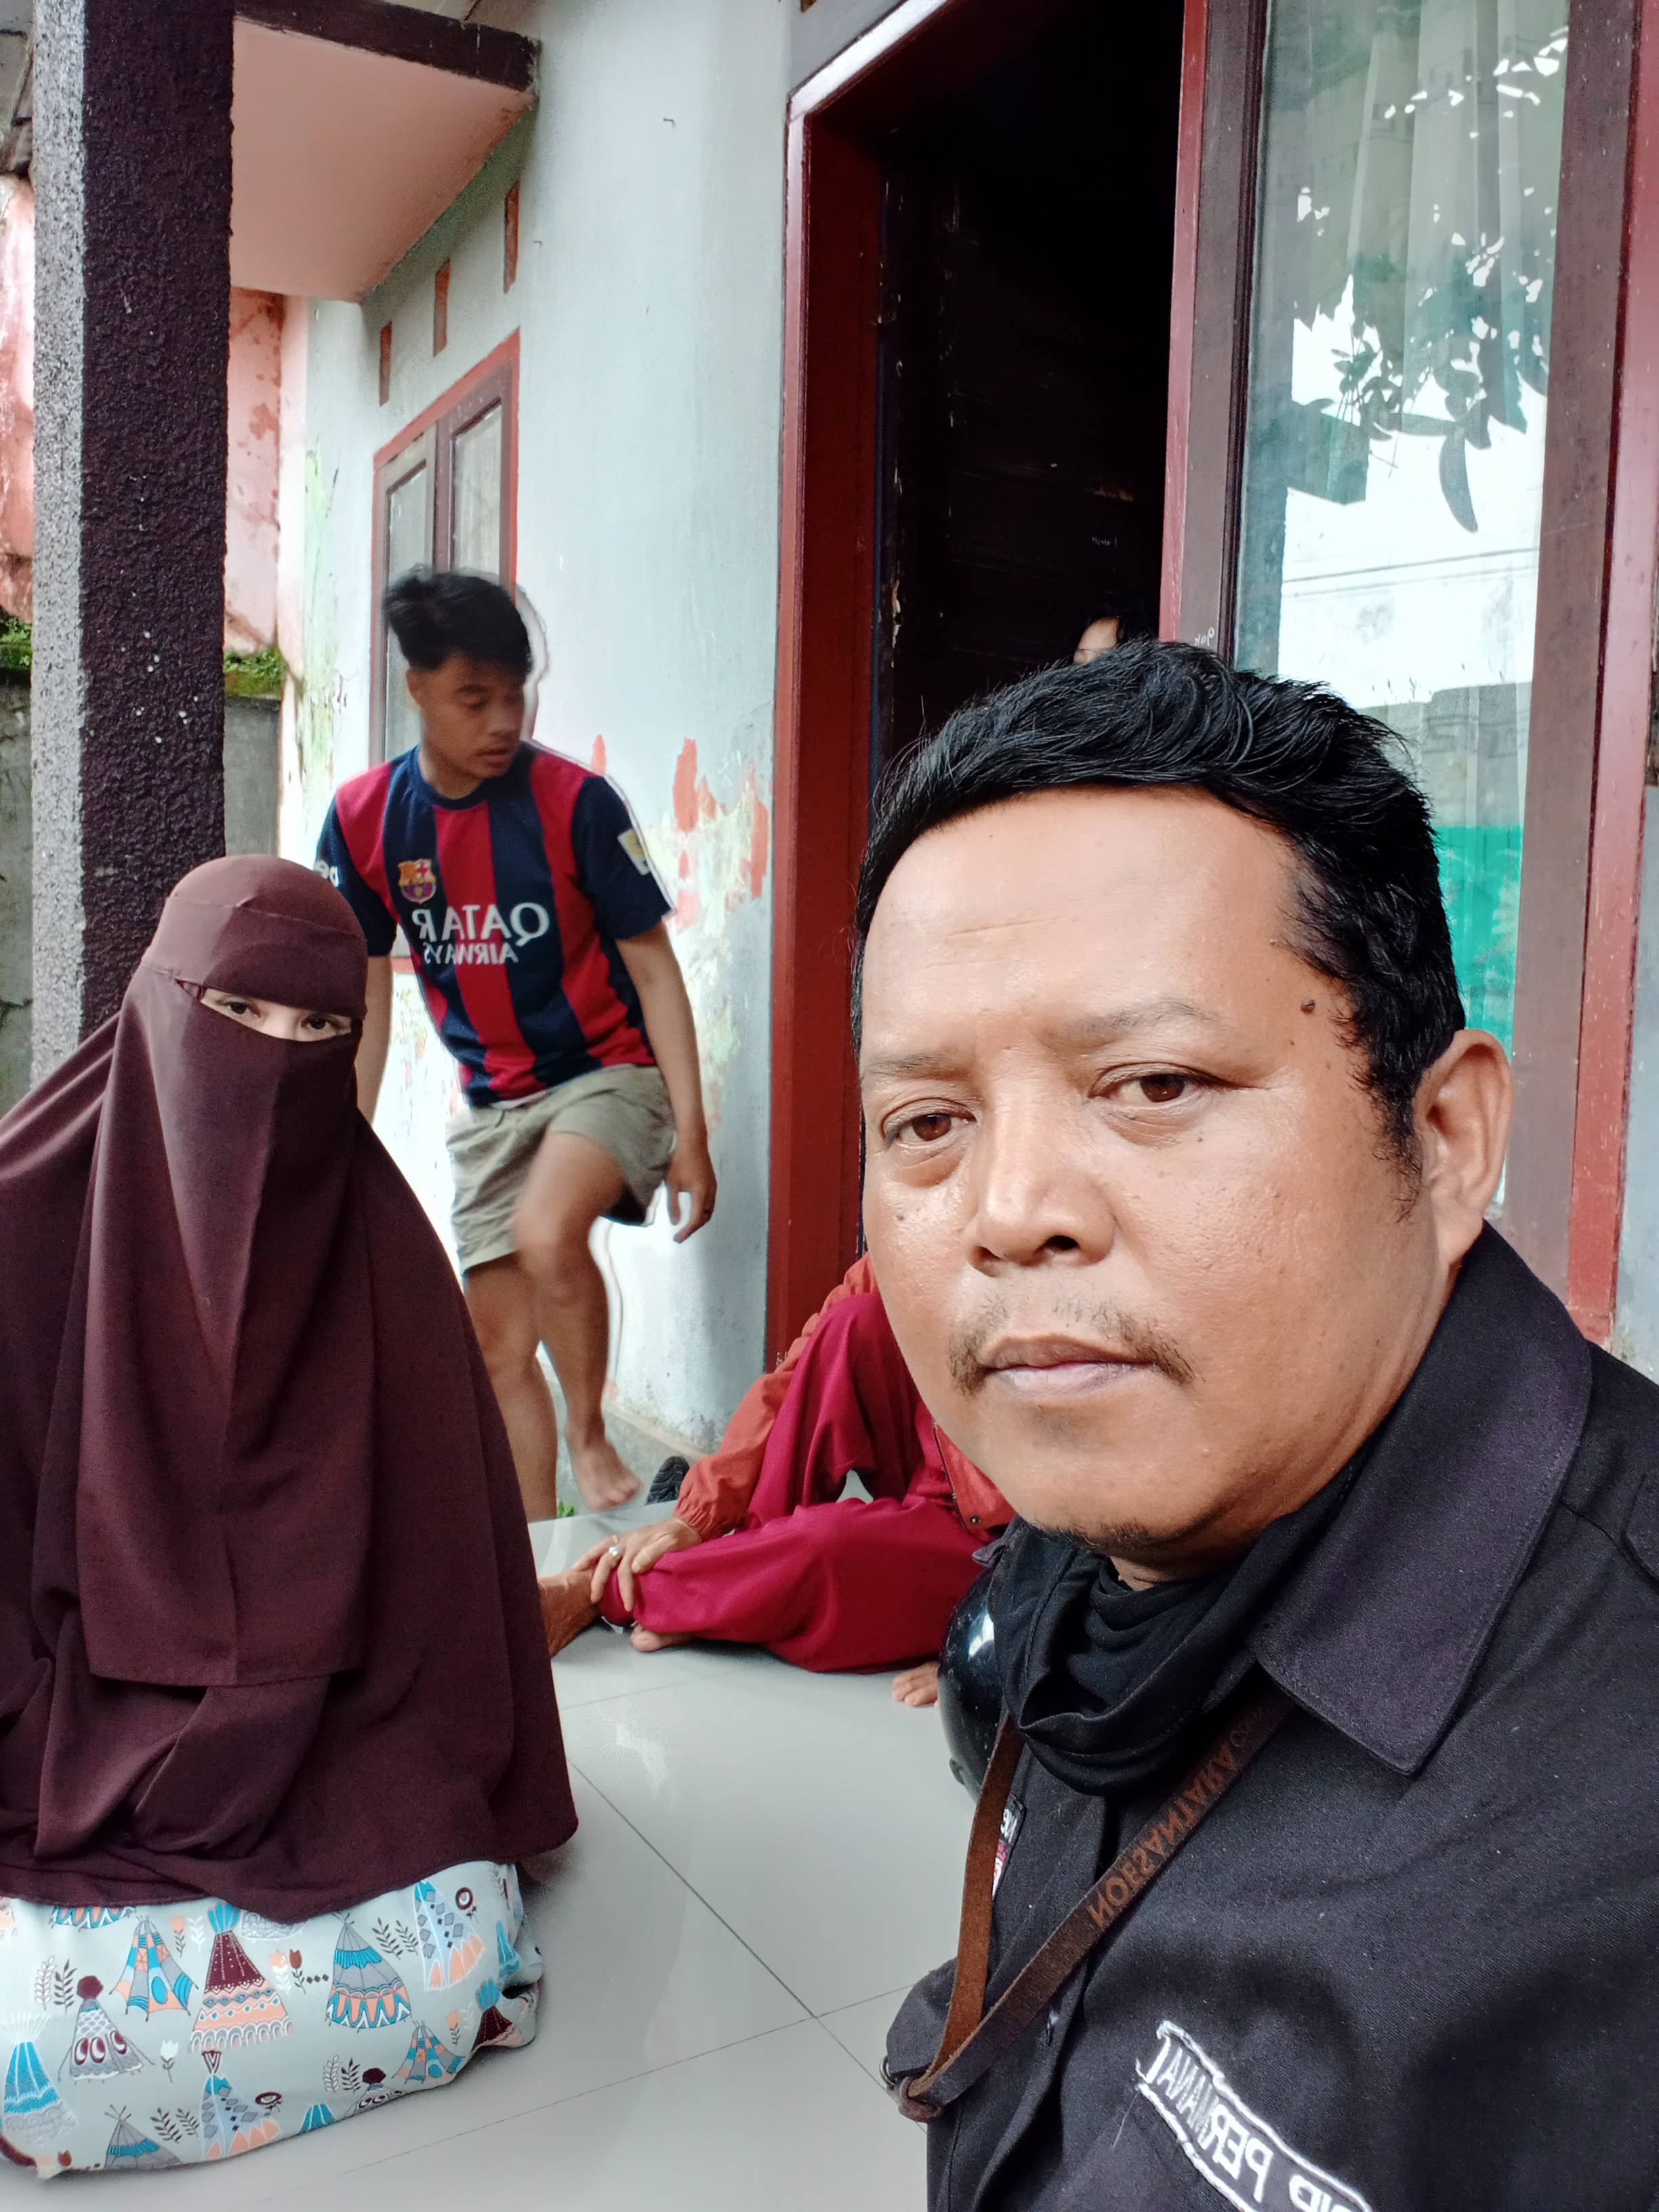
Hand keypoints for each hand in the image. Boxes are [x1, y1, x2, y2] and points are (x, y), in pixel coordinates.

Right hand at [576, 1516, 702, 1610]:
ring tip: (576, 1572)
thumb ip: (654, 1553)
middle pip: (608, 1559)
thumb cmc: (682, 1539)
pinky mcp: (628, 1538)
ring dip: (589, 1560)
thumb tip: (634, 1567)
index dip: (625, 1589)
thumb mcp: (673, 1544)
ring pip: (603, 1549)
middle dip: (599, 1579)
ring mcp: (628, 1538)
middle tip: (595, 1598)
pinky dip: (595, 1552)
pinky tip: (587, 1560)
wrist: (689, 1525)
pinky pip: (608, 1544)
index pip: (626, 1570)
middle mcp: (630, 1540)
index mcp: (639, 1544)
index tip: (628, 1606)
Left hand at [665, 1133, 716, 1243]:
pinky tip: (694, 1211)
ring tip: (687, 1226)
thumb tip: (675, 1223)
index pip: (696, 1220)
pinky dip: (703, 1212)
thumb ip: (673, 1205)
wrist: (692, 1142)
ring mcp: (713, 1187)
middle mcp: (710, 1193)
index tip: (677, 1239)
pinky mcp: (712, 1182)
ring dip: (699, 1220)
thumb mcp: (672, 1184)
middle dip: (693, 1228)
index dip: (687, 1232)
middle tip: (680, 1235)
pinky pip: (710, 1203)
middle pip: (705, 1218)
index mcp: (700, 1194)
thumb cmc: (679, 1161)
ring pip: (709, 1211)